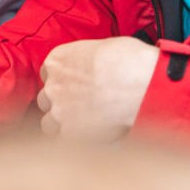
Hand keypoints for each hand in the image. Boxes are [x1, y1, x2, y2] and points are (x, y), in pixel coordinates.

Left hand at [36, 36, 155, 139]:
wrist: (141, 84)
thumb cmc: (129, 62)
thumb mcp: (103, 48)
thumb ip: (88, 61)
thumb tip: (93, 68)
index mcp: (57, 61)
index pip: (48, 75)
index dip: (62, 83)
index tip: (74, 87)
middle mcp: (53, 85)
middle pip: (47, 99)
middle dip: (61, 104)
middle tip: (82, 107)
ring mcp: (59, 111)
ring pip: (50, 123)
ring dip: (63, 125)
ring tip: (86, 126)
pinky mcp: (71, 134)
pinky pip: (65, 141)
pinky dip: (76, 141)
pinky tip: (92, 137)